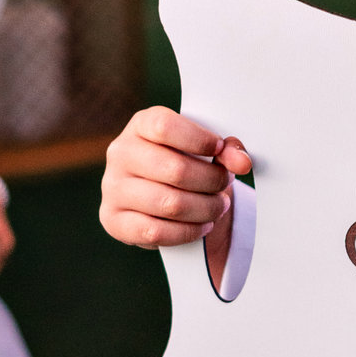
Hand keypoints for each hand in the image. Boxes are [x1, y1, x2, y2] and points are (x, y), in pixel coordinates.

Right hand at [100, 107, 251, 256]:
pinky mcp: (113, 220)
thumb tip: (242, 162)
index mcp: (141, 124)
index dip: (199, 140)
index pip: (165, 127)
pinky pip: (156, 231)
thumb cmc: (188, 162)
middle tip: (226, 184)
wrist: (165, 196)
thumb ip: (227, 149)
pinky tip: (203, 225)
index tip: (219, 150)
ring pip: (169, 204)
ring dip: (206, 208)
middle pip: (175, 170)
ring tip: (219, 205)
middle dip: (212, 180)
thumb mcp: (207, 147)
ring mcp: (113, 187)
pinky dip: (188, 231)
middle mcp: (121, 153)